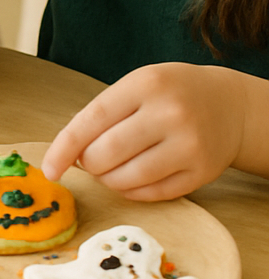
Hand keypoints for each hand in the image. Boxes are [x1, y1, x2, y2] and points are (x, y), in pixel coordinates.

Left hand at [43, 62, 244, 199]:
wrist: (230, 105)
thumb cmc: (171, 94)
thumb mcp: (138, 85)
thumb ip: (103, 114)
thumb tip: (68, 154)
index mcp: (146, 85)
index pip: (92, 120)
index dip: (64, 147)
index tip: (49, 169)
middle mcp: (169, 114)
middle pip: (106, 155)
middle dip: (89, 164)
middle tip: (92, 159)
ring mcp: (189, 145)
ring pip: (126, 179)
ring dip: (108, 180)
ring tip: (113, 167)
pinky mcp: (202, 173)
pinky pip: (150, 194)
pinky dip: (131, 191)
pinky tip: (133, 177)